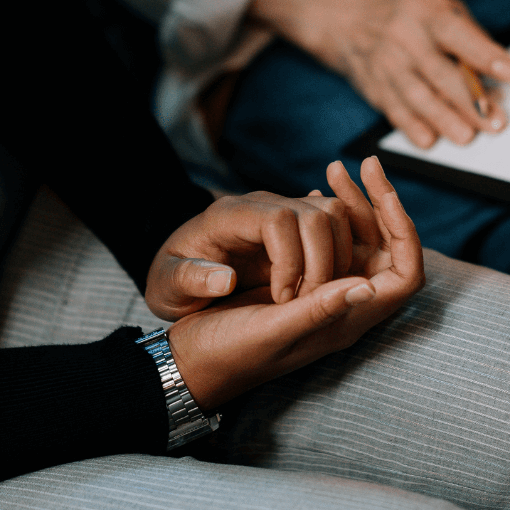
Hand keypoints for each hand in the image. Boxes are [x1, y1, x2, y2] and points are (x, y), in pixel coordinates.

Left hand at [146, 186, 355, 319]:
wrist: (181, 273)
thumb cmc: (172, 282)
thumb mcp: (167, 287)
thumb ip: (190, 280)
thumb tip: (224, 279)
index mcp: (228, 216)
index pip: (278, 220)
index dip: (290, 260)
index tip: (281, 299)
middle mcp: (261, 205)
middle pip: (316, 213)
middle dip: (322, 263)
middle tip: (305, 304)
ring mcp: (283, 210)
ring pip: (333, 215)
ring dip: (337, 259)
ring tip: (315, 297)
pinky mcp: (298, 224)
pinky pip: (336, 224)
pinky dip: (342, 254)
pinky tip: (324, 287)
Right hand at [163, 157, 423, 409]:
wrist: (190, 361)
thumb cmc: (227, 352)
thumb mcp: (272, 331)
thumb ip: (318, 311)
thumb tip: (368, 286)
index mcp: (346, 321)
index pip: (405, 274)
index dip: (404, 231)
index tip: (385, 192)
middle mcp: (343, 305)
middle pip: (387, 250)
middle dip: (380, 206)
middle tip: (365, 165)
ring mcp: (325, 292)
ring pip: (359, 241)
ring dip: (353, 205)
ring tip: (334, 169)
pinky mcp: (304, 281)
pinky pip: (331, 242)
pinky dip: (328, 214)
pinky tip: (317, 189)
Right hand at [248, 0, 509, 149]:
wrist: (346, 20)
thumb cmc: (408, 15)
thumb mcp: (439, 7)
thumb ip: (468, 36)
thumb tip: (496, 75)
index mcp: (425, 11)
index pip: (457, 33)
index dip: (484, 55)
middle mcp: (403, 37)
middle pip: (439, 72)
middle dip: (470, 100)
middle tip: (495, 122)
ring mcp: (386, 64)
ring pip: (417, 96)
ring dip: (444, 119)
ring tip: (467, 136)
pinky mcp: (375, 87)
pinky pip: (394, 110)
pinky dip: (412, 127)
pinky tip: (429, 139)